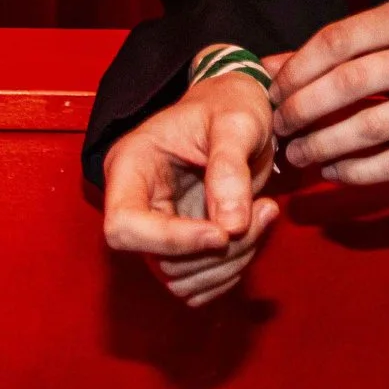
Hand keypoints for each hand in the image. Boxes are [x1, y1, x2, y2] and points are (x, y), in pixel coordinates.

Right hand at [101, 51, 283, 305]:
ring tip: (264, 213)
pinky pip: (200, 285)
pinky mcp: (181, 249)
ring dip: (231, 263)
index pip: (125, 226)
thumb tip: (230, 227)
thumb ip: (229, 168)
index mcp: (130, 166)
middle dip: (219, 252)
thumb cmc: (229, 103)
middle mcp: (136, 203)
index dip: (171, 241)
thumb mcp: (236, 121)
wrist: (237, 108)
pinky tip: (254, 230)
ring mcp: (157, 230)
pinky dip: (232, 270)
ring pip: (182, 280)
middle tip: (263, 211)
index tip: (221, 233)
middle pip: (160, 260)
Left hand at [272, 0, 388, 184]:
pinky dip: (357, 172)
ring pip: (370, 128)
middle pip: (349, 83)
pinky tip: (333, 172)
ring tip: (297, 156)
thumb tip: (268, 67)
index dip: (297, 69)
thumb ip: (341, 49)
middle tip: (279, 127)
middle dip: (302, 110)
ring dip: (322, 146)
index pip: (339, 38)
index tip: (272, 91)